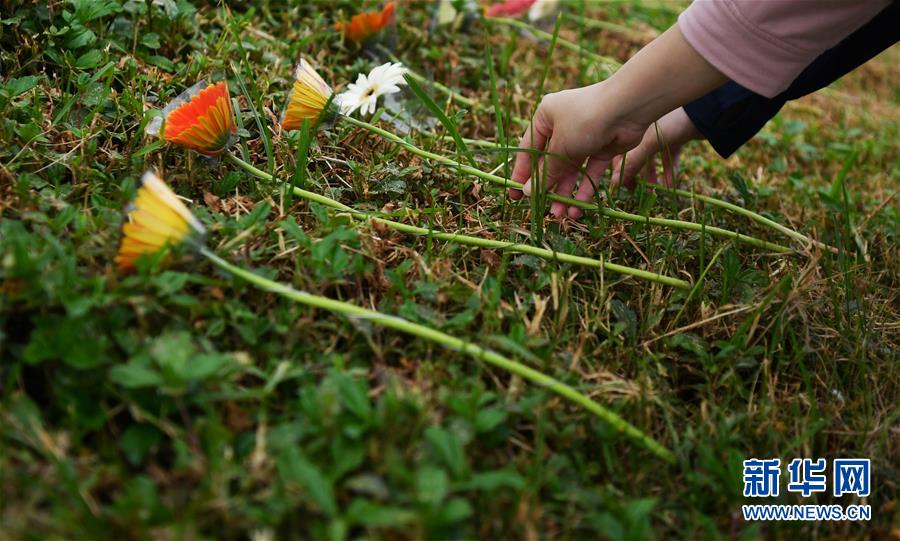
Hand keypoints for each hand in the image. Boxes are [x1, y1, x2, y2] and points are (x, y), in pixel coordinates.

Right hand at [508, 81, 648, 218]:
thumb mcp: (560, 147)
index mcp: (545, 117)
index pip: (529, 150)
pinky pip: (590, 171)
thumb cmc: (584, 120)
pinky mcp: (602, 147)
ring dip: (565, 192)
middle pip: (551, 162)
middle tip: (540, 209)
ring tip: (560, 214)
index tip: (514, 195)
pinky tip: (579, 208)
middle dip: (547, 187)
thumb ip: (545, 172)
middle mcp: (563, 125)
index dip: (522, 174)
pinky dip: (585, 189)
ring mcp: (584, 137)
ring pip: (571, 170)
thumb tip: (527, 192)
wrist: (627, 108)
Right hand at [610, 107, 700, 189]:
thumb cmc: (673, 123)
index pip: (618, 151)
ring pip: (651, 159)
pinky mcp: (676, 138)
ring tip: (653, 190)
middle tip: (635, 190)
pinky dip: (668, 171)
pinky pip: (668, 158)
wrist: (708, 112)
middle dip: (634, 174)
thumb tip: (615, 183)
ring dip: (651, 175)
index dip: (617, 168)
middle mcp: (644, 130)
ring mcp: (661, 133)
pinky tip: (668, 184)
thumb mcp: (650, 143)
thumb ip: (633, 162)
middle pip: (634, 156)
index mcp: (633, 127)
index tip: (620, 185)